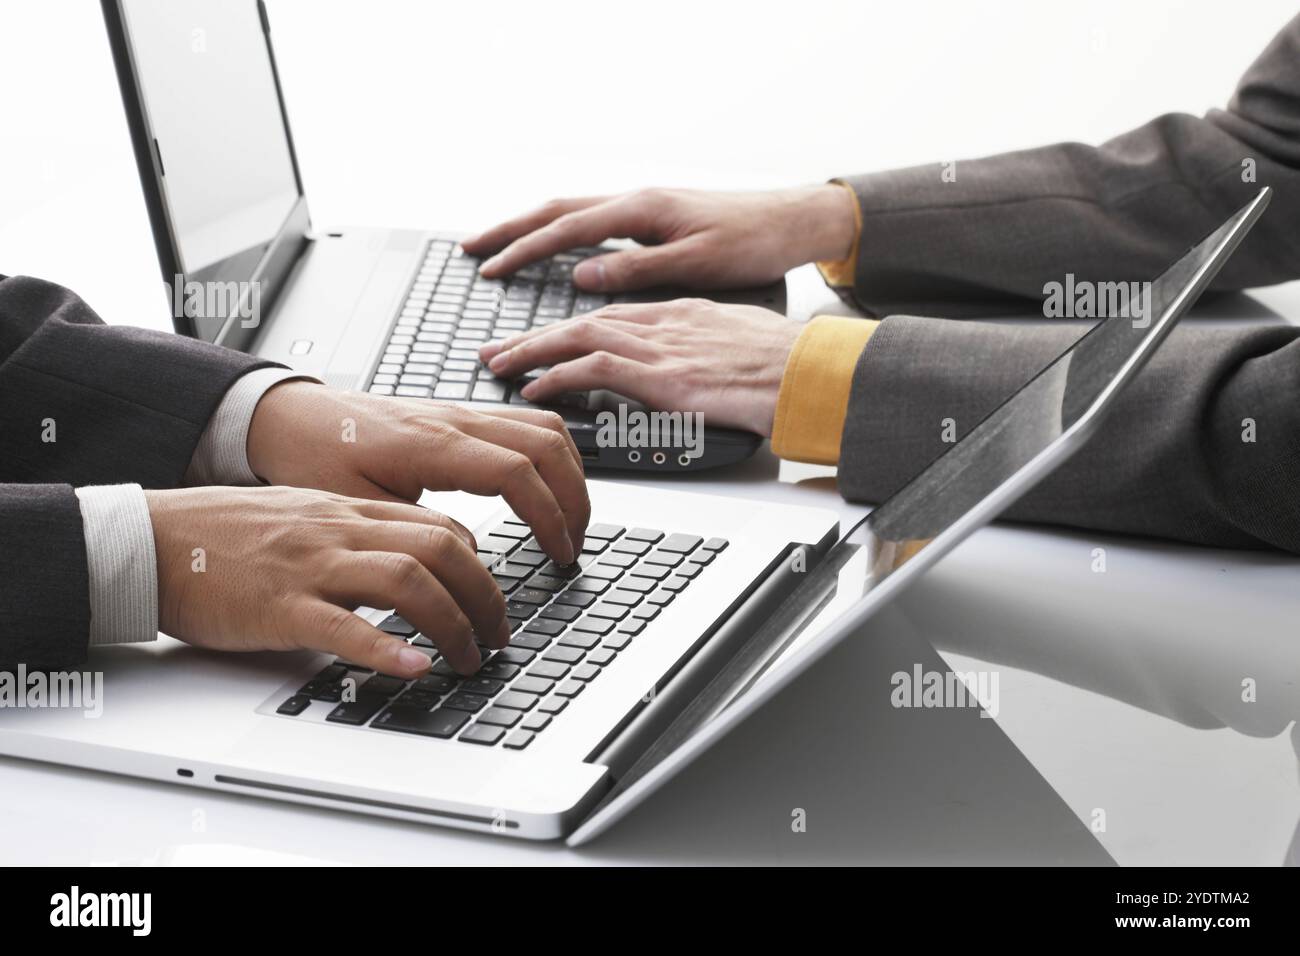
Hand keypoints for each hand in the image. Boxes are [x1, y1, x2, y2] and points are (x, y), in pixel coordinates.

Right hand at [145, 486, 507, 676]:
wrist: (153, 541)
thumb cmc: (224, 537)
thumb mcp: (303, 519)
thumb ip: (353, 535)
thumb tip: (405, 562)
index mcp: (347, 510)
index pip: (438, 524)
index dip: (478, 562)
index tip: (489, 594)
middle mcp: (339, 531)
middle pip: (441, 547)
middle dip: (485, 594)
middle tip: (498, 634)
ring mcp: (312, 566)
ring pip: (409, 580)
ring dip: (454, 623)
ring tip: (469, 657)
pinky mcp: (281, 606)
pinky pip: (345, 626)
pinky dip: (387, 649)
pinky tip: (414, 668)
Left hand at [246, 385, 588, 562]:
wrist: (292, 417)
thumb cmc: (314, 457)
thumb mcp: (357, 506)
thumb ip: (416, 532)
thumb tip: (470, 558)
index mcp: (431, 444)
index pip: (517, 472)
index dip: (549, 516)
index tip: (558, 554)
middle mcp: (455, 420)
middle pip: (547, 443)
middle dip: (574, 497)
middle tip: (574, 543)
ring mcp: (462, 412)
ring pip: (545, 426)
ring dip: (569, 473)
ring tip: (569, 519)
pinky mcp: (461, 415)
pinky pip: (526, 423)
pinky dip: (550, 455)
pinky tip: (545, 485)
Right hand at [462, 185, 856, 292]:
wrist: (793, 221)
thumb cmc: (753, 243)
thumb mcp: (696, 264)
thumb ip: (637, 269)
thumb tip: (582, 275)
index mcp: (641, 210)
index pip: (566, 229)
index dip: (524, 250)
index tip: (490, 269)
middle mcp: (637, 201)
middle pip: (556, 211)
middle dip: (510, 231)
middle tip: (471, 251)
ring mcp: (644, 207)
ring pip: (572, 213)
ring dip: (531, 229)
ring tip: (498, 247)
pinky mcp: (654, 218)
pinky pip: (592, 221)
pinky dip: (561, 233)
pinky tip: (553, 248)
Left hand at [479, 299, 802, 435]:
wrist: (811, 372)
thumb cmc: (788, 365)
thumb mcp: (738, 342)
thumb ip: (703, 349)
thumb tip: (689, 367)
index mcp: (683, 314)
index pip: (612, 315)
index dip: (571, 327)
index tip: (544, 338)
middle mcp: (665, 322)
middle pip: (584, 320)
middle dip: (535, 335)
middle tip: (498, 349)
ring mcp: (662, 346)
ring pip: (577, 337)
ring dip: (532, 351)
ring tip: (499, 366)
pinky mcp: (662, 374)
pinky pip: (593, 369)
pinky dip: (558, 376)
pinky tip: (534, 388)